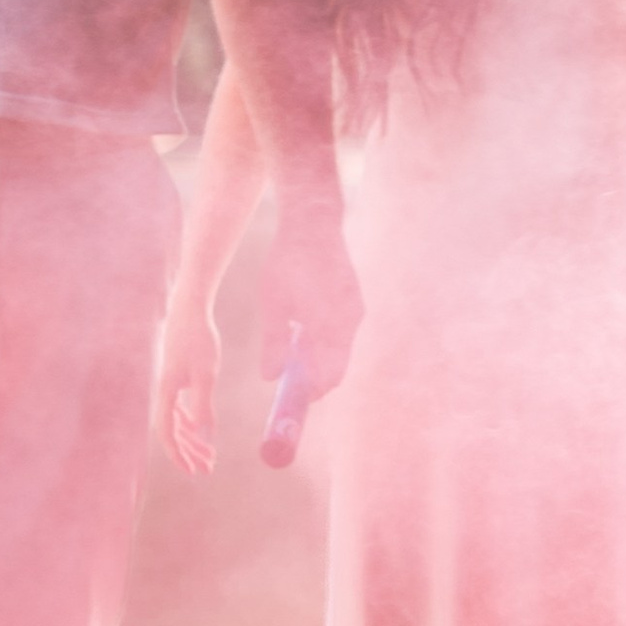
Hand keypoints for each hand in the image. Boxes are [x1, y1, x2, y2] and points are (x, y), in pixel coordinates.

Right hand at [157, 301, 218, 475]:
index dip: (178, 454)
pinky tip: (200, 432)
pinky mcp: (176, 379)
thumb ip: (203, 404)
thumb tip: (203, 433)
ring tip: (209, 456)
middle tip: (205, 471)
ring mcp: (169, 387)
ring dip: (191, 440)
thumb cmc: (198, 340)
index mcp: (166, 394)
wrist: (189, 312)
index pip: (168, 433)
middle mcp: (163, 393)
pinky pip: (179, 409)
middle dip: (189, 453)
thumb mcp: (206, 373)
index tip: (192, 470)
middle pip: (173, 431)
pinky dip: (190, 423)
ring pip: (177, 422)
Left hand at [259, 197, 361, 403]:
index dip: (313, 393)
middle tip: (293, 384)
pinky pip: (343, 332)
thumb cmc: (288, 262)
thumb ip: (274, 344)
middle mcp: (350, 321)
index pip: (329, 376)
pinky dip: (327, 341)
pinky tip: (306, 332)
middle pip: (338, 365)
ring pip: (341, 349)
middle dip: (318, 379)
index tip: (295, 402)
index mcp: (331, 326)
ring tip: (295, 356)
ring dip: (321, 359)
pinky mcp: (353, 299)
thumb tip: (270, 377)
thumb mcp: (273, 306)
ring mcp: (355, 309)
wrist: (314, 223)